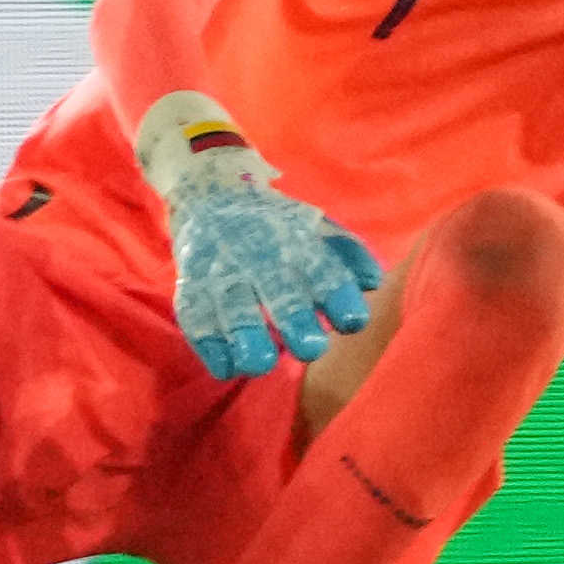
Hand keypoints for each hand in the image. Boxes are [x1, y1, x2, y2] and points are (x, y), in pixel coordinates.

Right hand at [134, 93, 381, 378]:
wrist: (211, 195)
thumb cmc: (278, 227)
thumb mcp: (317, 228)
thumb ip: (349, 254)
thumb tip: (372, 282)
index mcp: (296, 241)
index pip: (321, 266)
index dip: (338, 293)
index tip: (353, 321)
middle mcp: (257, 254)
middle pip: (276, 288)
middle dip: (293, 318)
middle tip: (312, 349)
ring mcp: (221, 271)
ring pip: (232, 305)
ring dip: (245, 335)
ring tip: (261, 364)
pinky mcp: (190, 288)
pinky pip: (195, 317)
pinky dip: (209, 345)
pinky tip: (227, 367)